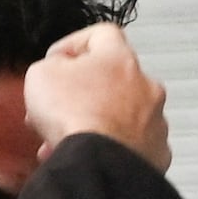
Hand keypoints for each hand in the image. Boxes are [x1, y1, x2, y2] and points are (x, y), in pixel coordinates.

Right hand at [24, 24, 170, 170]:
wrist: (99, 164)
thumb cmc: (77, 117)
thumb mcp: (41, 74)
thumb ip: (51, 65)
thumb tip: (56, 72)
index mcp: (120, 59)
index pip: (102, 35)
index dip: (73, 45)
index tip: (56, 60)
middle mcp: (146, 87)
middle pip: (112, 80)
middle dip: (81, 93)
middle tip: (56, 107)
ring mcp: (155, 122)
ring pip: (120, 117)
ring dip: (94, 123)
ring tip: (64, 139)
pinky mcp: (156, 154)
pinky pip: (130, 146)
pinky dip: (109, 150)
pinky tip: (86, 157)